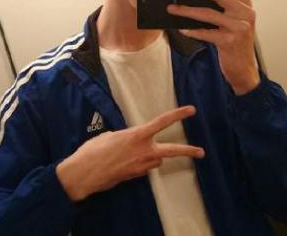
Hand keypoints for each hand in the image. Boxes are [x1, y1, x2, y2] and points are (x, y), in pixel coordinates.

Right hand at [56, 106, 204, 200]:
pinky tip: (127, 162)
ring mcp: (141, 165)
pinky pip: (145, 167)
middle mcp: (144, 150)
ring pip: (156, 159)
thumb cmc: (94, 150)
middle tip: (201, 152)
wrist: (84, 173)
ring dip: (152, 155)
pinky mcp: (136, 176)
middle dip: (188, 151)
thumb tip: (132, 142)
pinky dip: (142, 163)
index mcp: (137, 135)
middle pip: (172, 150)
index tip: (191, 110)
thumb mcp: (111, 136)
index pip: (162, 122)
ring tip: (135, 153)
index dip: (178, 115)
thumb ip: (127, 137)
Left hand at [166, 0, 259, 94]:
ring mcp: (239, 28)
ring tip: (173, 8)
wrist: (244, 70)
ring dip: (187, 10)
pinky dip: (192, 31)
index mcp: (247, 5)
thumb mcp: (235, 23)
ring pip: (208, 13)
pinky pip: (206, 33)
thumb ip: (224, 9)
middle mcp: (245, 14)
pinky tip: (183, 30)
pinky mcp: (229, 42)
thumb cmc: (236, 44)